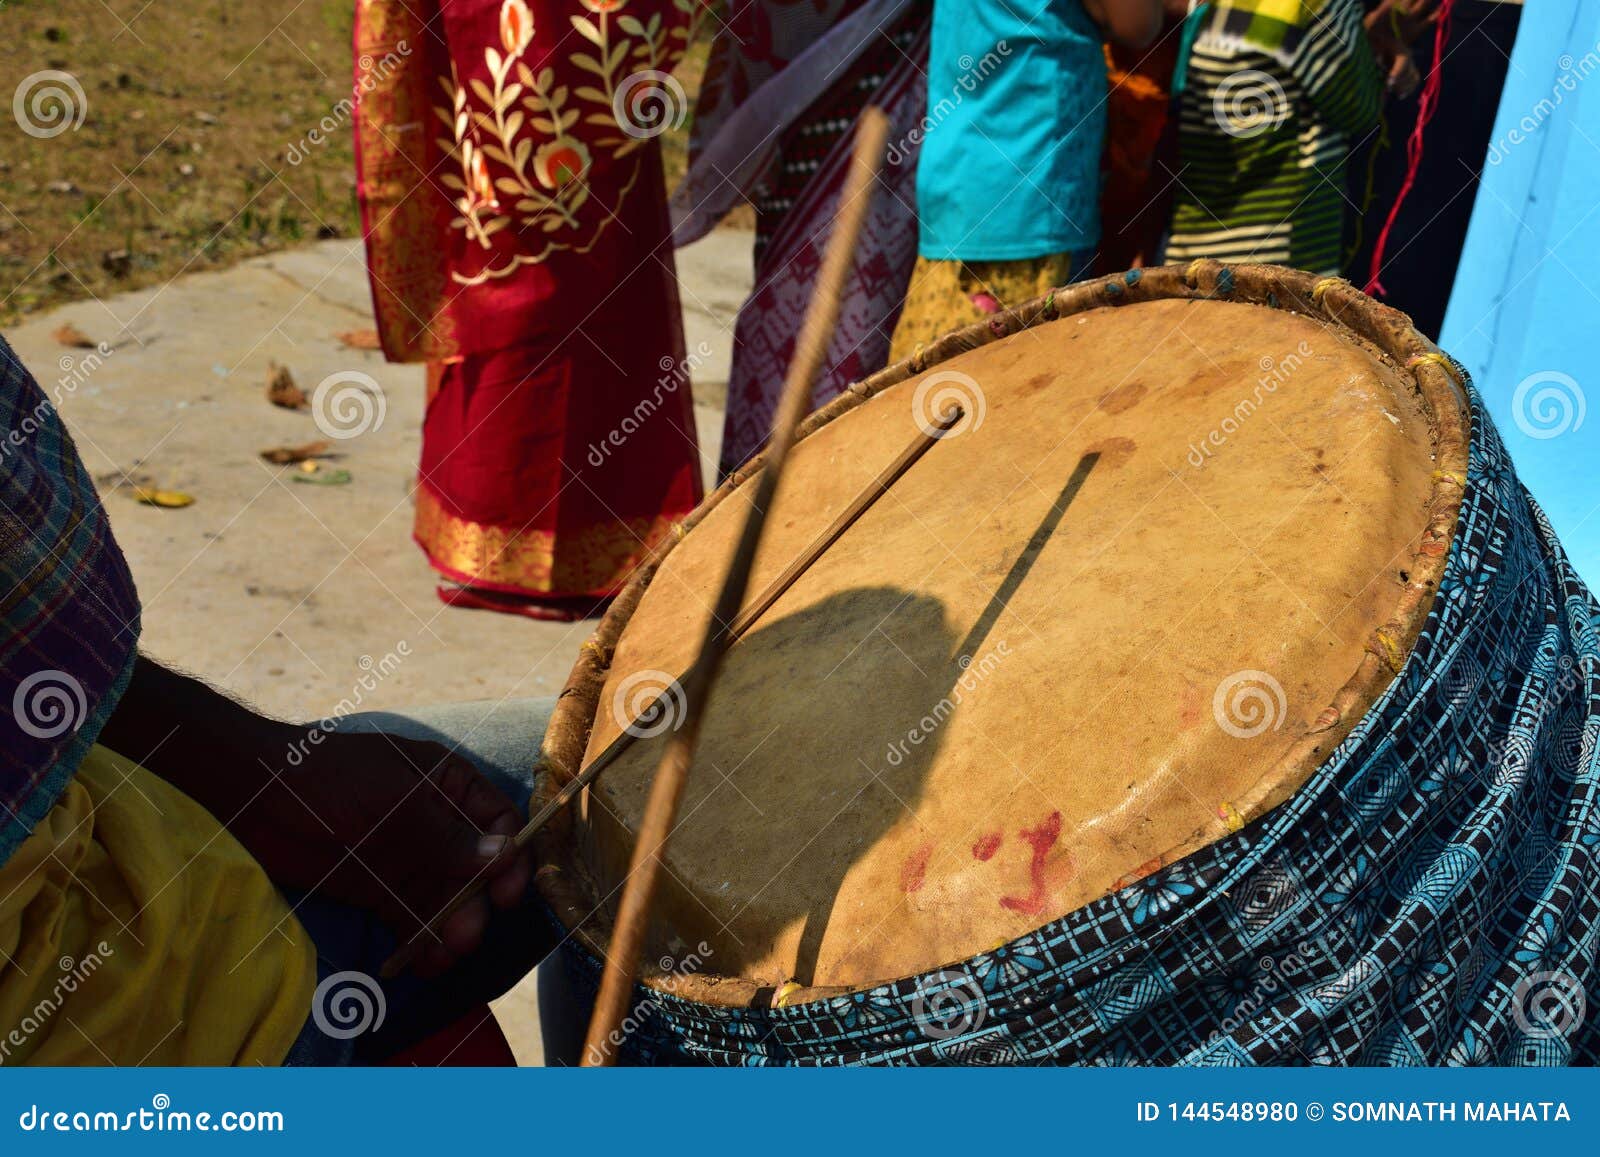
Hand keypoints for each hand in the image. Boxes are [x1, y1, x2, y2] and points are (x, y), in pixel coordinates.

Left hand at [238, 729, 533, 976]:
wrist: (255, 795)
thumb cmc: (329, 780)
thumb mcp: (395, 802)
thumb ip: (447, 835)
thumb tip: (504, 856)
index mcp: (448, 784)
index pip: (499, 822)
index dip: (511, 860)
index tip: (506, 896)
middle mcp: (437, 823)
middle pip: (476, 870)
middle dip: (475, 905)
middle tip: (465, 938)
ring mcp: (409, 858)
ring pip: (446, 900)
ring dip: (450, 929)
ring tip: (442, 958)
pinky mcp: (380, 890)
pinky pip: (412, 918)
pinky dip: (420, 941)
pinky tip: (423, 962)